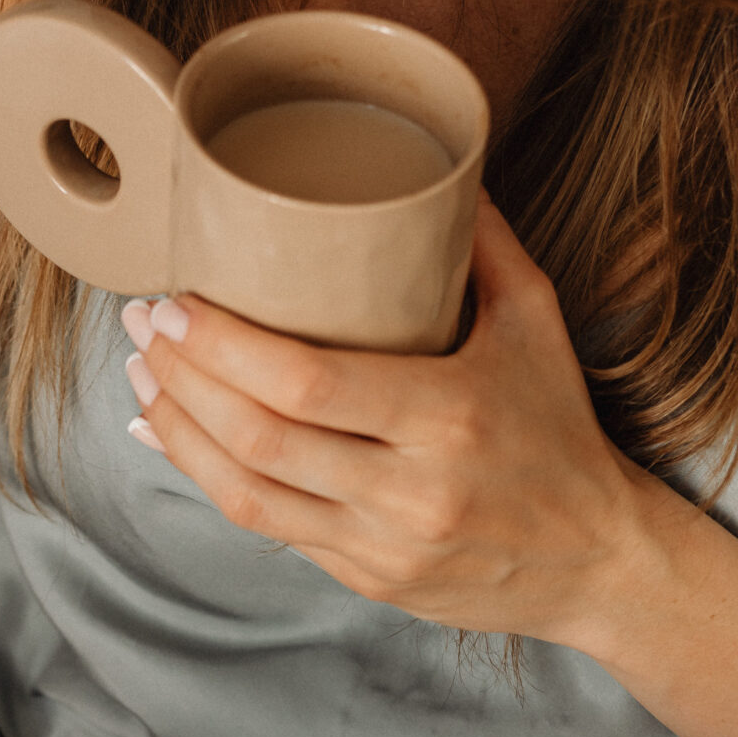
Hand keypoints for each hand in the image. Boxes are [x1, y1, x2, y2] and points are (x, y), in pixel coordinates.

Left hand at [121, 197, 662, 652]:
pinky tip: (172, 436)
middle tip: (143, 325)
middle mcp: (409, 491)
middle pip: (259, 437)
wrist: (596, 560)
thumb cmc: (560, 430)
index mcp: (448, 417)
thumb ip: (481, 240)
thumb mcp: (537, 321)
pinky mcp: (363, 579)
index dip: (223, 346)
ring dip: (177, 432)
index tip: (179, 302)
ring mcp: (380, 545)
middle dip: (182, 377)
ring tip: (141, 377)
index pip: (305, 383)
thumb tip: (429, 157)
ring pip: (245, 494)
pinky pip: (266, 526)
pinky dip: (208, 478)